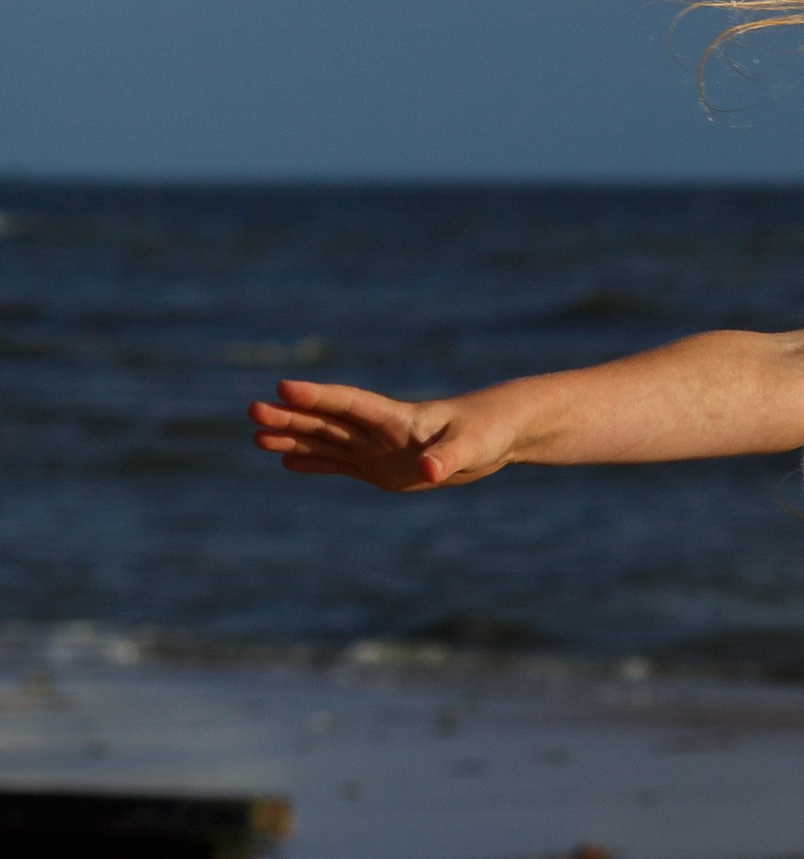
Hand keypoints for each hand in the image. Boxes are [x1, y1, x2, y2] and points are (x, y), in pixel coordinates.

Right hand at [248, 376, 518, 492]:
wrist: (496, 437)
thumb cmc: (487, 433)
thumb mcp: (472, 447)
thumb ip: (448, 457)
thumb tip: (428, 471)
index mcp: (398, 417)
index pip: (351, 402)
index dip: (319, 396)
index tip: (283, 387)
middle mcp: (380, 430)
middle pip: (328, 420)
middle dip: (291, 416)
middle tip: (252, 410)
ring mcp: (378, 448)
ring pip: (327, 440)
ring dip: (293, 438)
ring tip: (256, 437)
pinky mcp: (382, 468)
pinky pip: (340, 464)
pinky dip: (314, 462)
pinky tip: (286, 460)